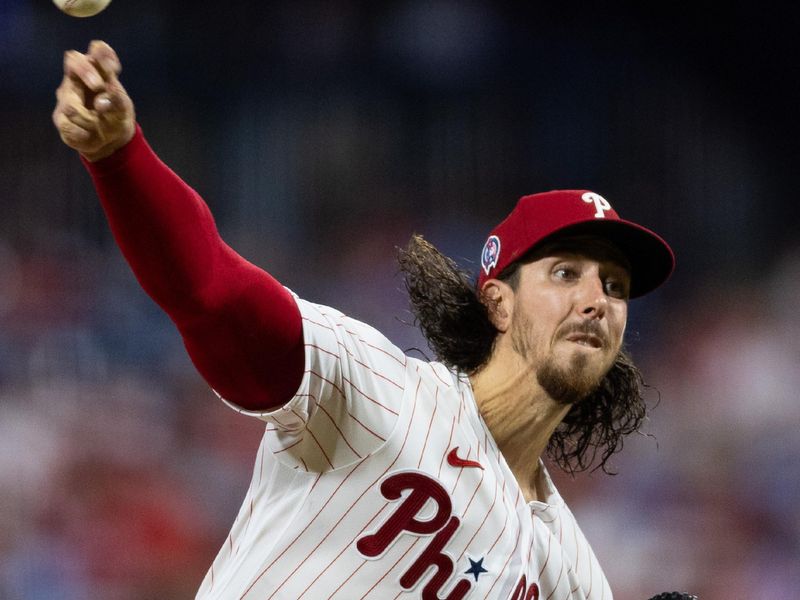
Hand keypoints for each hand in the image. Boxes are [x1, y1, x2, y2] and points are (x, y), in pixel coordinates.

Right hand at [52, 40, 135, 161]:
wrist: (111, 139)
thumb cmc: (116, 115)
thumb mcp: (123, 108)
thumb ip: (116, 101)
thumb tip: (102, 100)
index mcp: (97, 72)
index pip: (96, 51)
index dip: (102, 54)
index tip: (113, 68)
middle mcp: (77, 79)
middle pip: (73, 61)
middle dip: (86, 72)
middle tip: (100, 86)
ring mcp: (65, 97)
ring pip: (70, 104)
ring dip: (89, 119)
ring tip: (99, 125)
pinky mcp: (60, 118)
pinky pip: (68, 125)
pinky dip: (82, 133)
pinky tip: (89, 135)